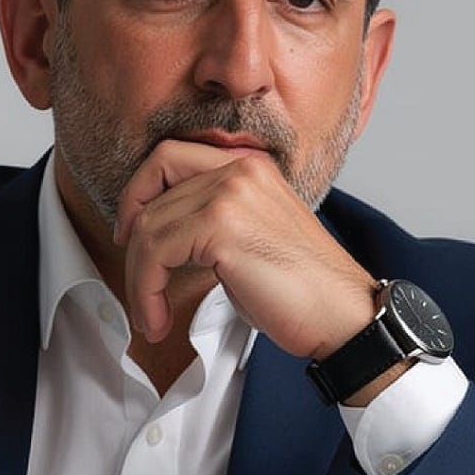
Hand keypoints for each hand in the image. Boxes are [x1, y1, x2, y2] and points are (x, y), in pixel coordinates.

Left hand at [112, 140, 377, 359]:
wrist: (342, 315)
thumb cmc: (303, 291)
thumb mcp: (253, 238)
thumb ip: (214, 222)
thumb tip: (164, 239)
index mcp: (250, 166)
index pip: (171, 155)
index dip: (140, 191)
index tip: (134, 232)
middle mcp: (240, 169)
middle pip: (153, 183)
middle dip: (132, 234)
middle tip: (135, 273)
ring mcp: (230, 193)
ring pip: (149, 226)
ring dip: (139, 279)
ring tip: (150, 316)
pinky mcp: (220, 227)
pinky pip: (154, 253)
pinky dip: (146, 291)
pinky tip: (158, 319)